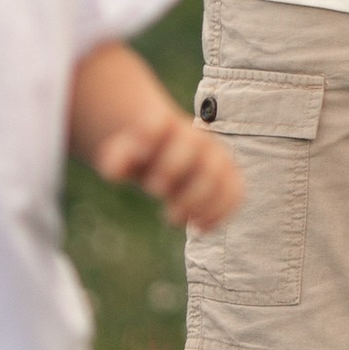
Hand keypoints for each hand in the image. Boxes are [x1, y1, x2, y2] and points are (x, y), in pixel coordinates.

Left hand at [92, 106, 242, 230]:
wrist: (172, 153)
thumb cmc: (143, 157)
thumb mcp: (123, 156)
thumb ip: (117, 159)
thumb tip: (112, 172)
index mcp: (166, 127)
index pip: (158, 122)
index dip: (148, 134)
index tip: (138, 154)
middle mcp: (195, 138)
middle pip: (192, 147)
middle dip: (170, 170)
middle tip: (152, 189)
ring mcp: (216, 158)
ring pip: (219, 173)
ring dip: (196, 200)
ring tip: (174, 218)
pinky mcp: (229, 178)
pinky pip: (235, 193)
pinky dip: (221, 212)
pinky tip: (200, 227)